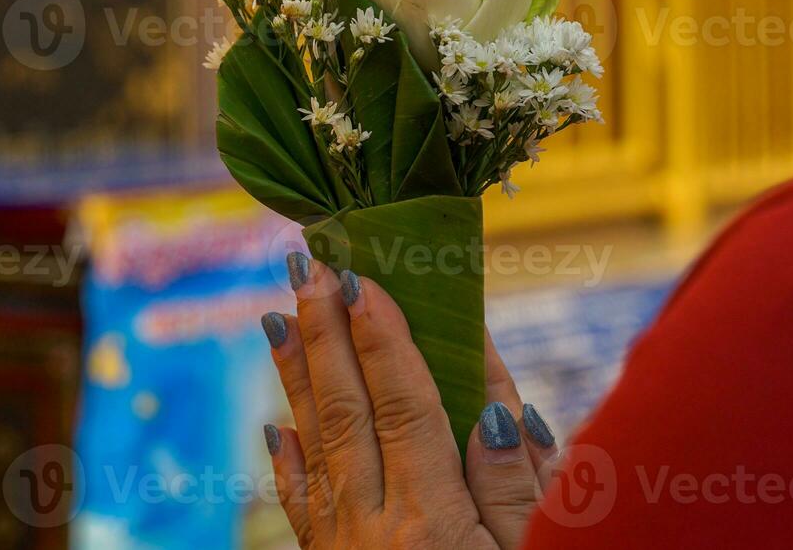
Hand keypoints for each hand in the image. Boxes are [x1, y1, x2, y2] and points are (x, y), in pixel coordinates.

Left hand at [260, 252, 559, 548]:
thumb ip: (514, 494)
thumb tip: (500, 416)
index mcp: (433, 522)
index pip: (405, 408)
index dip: (384, 341)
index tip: (363, 279)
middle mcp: (374, 528)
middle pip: (348, 413)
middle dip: (327, 333)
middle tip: (309, 267)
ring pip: (316, 448)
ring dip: (298, 377)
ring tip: (278, 317)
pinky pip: (302, 506)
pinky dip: (290, 461)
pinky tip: (278, 427)